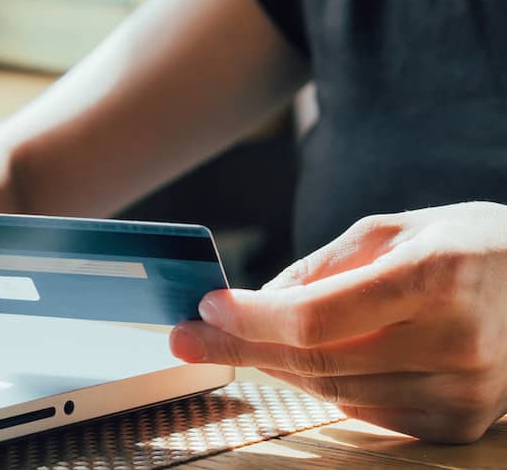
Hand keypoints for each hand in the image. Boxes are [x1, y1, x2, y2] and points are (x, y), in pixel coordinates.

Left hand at [169, 201, 506, 442]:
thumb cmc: (466, 248)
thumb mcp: (392, 230)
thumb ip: (321, 268)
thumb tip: (255, 304)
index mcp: (436, 278)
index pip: (317, 317)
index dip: (252, 318)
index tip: (207, 307)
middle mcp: (455, 342)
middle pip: (316, 361)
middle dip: (240, 347)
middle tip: (187, 338)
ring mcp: (462, 392)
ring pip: (333, 391)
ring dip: (277, 366)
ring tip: (243, 341)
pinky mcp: (458, 423)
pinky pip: (364, 410)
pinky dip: (326, 385)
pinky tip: (308, 360)